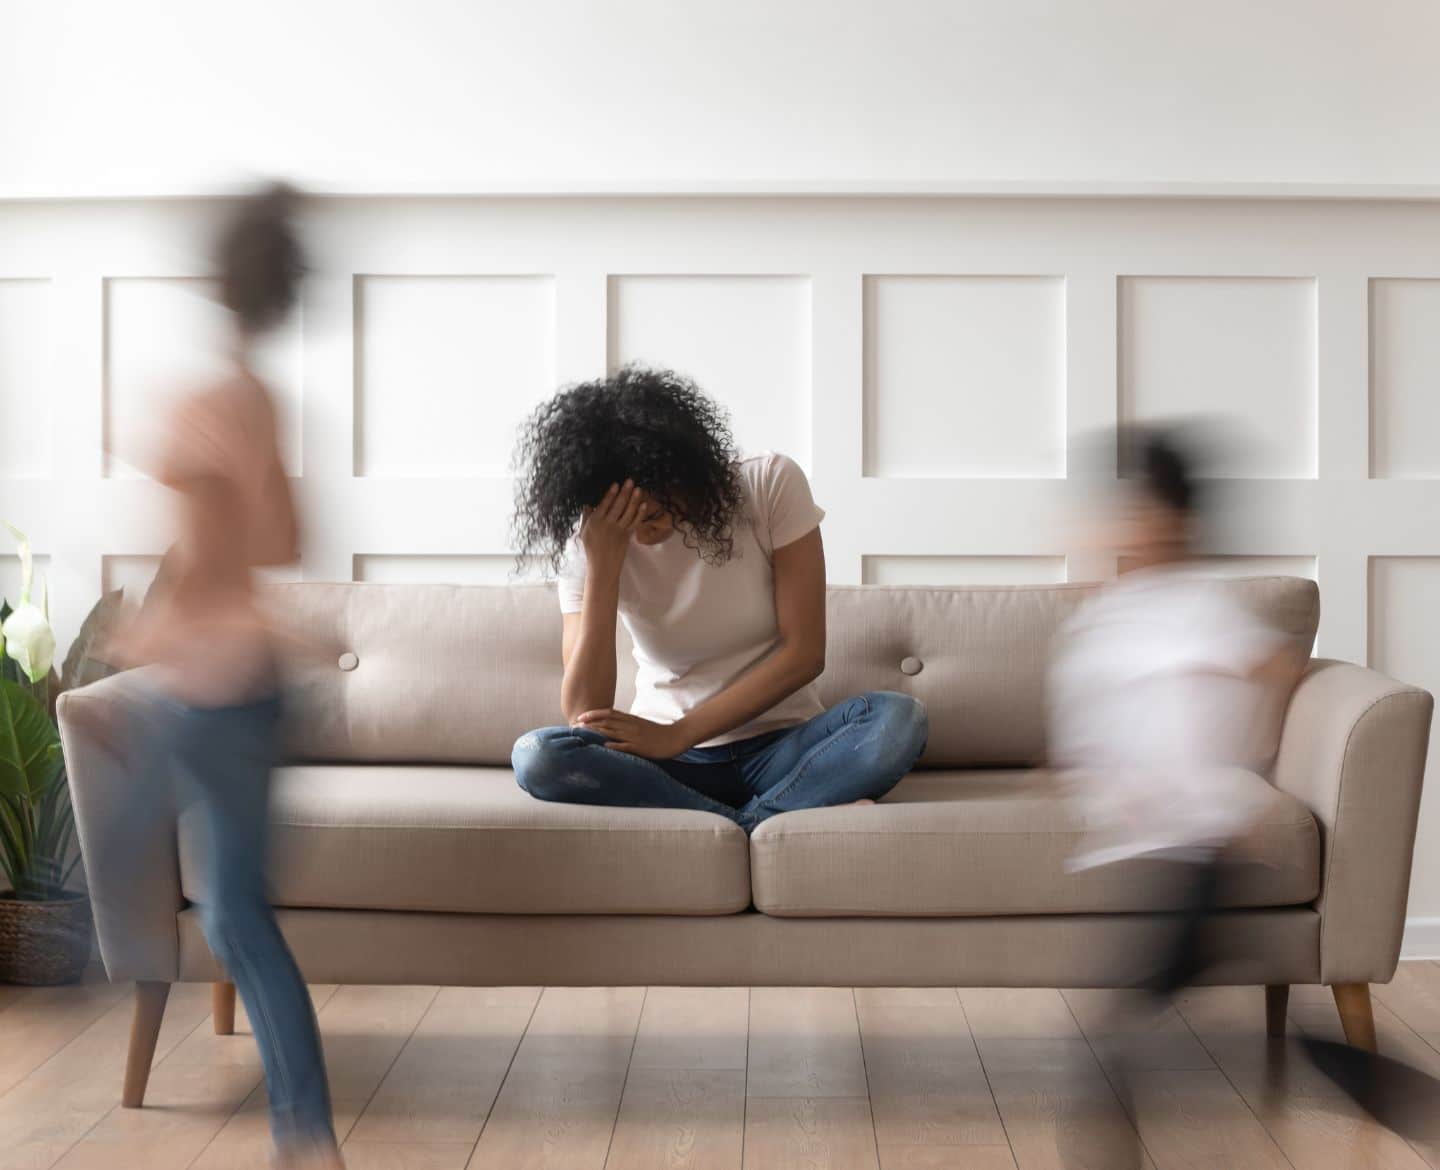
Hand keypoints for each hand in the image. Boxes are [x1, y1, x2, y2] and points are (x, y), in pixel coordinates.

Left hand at [573, 709, 691, 758]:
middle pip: (607, 721)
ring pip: (613, 731)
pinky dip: (614, 745)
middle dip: (590, 723)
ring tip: (584, 732)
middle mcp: (631, 726)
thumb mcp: (642, 725)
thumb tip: (615, 727)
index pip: (609, 713)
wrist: (676, 736)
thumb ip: (629, 725)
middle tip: (576, 724)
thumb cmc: (659, 733)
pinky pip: (626, 745)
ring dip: (597, 731)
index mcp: (631, 720)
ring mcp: (635, 736)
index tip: (582, 716)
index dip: (594, 714)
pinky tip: (604, 746)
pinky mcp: (641, 747)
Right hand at [579, 480, 647, 576]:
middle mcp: (608, 524)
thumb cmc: (592, 547)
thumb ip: (586, 517)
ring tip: (638, 489)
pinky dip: (640, 513)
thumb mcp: (584, 531)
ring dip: (634, 500)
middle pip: (618, 506)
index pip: (604, 504)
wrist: (602, 565)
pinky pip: (634, 522)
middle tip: (630, 481)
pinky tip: (644, 504)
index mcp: (596, 521)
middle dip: (624, 492)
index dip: (611, 494)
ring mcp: (619, 530)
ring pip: (628, 512)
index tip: (616, 484)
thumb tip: (588, 504)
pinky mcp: (627, 535)